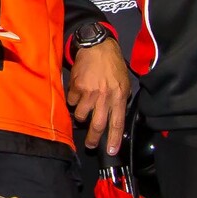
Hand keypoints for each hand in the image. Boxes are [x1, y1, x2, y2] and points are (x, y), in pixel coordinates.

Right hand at [66, 40, 130, 156]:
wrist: (98, 46)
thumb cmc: (113, 65)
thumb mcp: (124, 82)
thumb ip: (120, 99)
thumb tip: (115, 115)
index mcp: (119, 96)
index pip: (117, 123)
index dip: (113, 139)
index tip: (111, 151)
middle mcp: (104, 97)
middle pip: (98, 125)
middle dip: (93, 138)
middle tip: (90, 145)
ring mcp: (89, 92)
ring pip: (81, 115)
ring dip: (81, 116)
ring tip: (83, 109)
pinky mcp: (76, 87)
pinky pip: (72, 101)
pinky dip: (74, 100)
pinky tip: (78, 93)